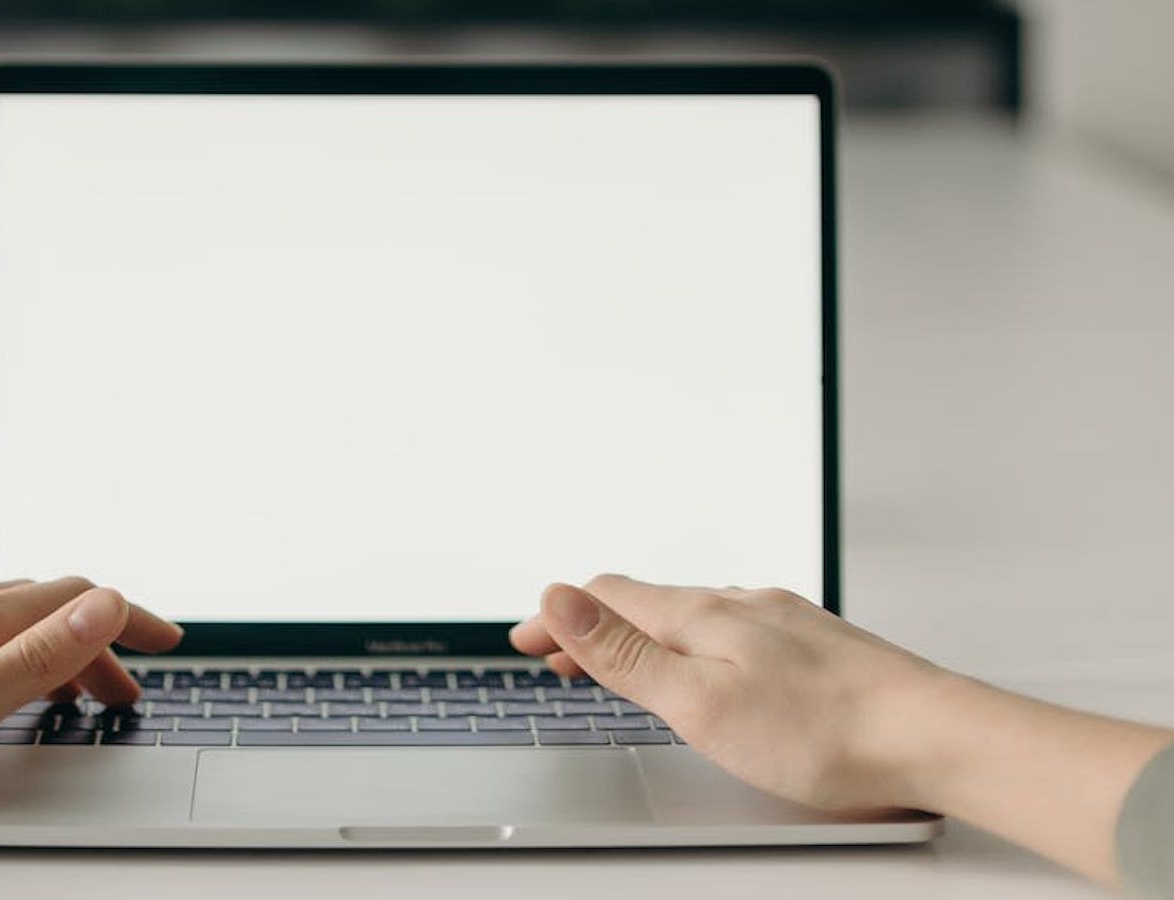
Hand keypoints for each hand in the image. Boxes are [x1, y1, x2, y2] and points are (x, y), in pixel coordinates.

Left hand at [0, 577, 182, 828]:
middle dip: (96, 642)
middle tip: (123, 693)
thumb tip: (106, 600)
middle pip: (43, 606)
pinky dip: (3, 650)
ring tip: (67, 695)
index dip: (130, 618)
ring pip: (0, 618)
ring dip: (49, 648)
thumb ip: (39, 653)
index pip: (76, 597)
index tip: (168, 640)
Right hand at [510, 575, 949, 811]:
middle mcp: (741, 604)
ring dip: (641, 633)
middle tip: (557, 653)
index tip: (523, 638)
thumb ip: (625, 652)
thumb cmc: (824, 731)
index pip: (608, 598)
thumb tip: (558, 596)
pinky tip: (710, 665)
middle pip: (646, 603)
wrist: (936, 737)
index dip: (558, 617)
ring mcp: (782, 621)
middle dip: (593, 625)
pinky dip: (691, 642)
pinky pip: (731, 629)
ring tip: (620, 659)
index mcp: (702, 616)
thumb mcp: (699, 702)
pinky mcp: (815, 646)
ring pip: (691, 615)